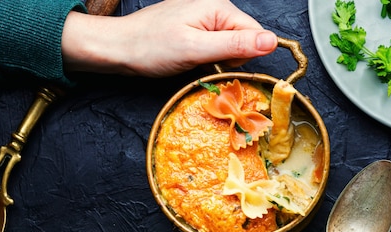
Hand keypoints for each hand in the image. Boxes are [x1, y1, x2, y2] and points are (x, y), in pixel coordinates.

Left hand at [62, 0, 278, 76]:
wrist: (119, 48)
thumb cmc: (151, 48)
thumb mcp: (197, 49)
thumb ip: (236, 45)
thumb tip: (272, 42)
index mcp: (219, 8)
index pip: (256, 35)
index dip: (243, 56)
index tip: (221, 65)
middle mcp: (215, 9)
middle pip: (244, 42)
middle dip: (228, 60)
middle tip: (201, 62)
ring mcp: (205, 19)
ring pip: (230, 48)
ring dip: (216, 61)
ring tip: (192, 61)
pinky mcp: (196, 31)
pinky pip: (215, 49)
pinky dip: (206, 60)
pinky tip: (190, 60)